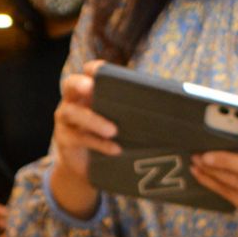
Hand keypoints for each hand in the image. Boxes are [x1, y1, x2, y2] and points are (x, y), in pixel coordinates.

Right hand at [51, 59, 117, 217]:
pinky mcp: (65, 141)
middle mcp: (72, 101)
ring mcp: (65, 121)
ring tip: (113, 130)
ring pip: (72, 113)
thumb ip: (131, 107)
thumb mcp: (117, 119)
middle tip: (91, 87)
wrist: (88, 168)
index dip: (94, 68)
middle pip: (70, 84)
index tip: (102, 70)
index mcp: (87, 91)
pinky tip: (115, 149)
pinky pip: (80, 139)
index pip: (87, 71)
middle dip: (80, 84)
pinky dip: (98, 144)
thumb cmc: (108, 137)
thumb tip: (173, 97)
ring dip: (93, 120)